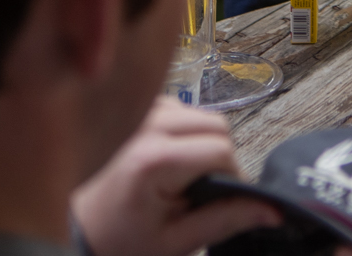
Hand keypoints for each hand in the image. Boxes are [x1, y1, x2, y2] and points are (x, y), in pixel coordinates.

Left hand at [73, 98, 279, 255]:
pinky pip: (179, 110)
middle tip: (196, 191)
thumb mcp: (177, 241)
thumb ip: (226, 219)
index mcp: (153, 159)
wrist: (79, 231)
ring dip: (200, 143)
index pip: (221, 150)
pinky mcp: (135, 109)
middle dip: (217, 157)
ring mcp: (137, 112)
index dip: (230, 178)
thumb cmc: (121, 241)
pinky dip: (184, 132)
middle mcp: (144, 125)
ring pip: (200, 114)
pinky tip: (167, 160)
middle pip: (215, 124)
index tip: (216, 201)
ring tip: (177, 178)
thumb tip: (272, 209)